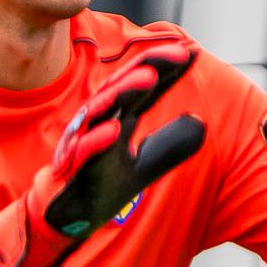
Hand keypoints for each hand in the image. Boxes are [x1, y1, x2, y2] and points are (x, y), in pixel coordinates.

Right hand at [0, 44, 205, 266]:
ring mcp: (84, 141)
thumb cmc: (101, 181)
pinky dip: (97, 139)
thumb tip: (201, 122)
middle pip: (125, 86)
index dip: (167, 69)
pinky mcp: (71, 167)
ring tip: (149, 78)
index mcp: (118, 116)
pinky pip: (84, 151)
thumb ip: (170, 145)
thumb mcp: (145, 165)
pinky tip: (115, 129)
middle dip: (150, 66)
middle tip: (179, 53)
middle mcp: (101, 121)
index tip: (193, 53)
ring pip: (103, 109)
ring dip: (125, 91)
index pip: (145, 87)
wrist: (66, 213)